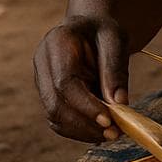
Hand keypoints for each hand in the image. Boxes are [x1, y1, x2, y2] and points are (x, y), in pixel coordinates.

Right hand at [33, 15, 129, 142]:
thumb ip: (115, 69)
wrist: (88, 28)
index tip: (109, 120)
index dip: (85, 105)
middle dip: (85, 124)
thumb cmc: (102, 31)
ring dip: (83, 131)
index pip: (65, 82)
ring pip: (55, 117)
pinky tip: (100, 131)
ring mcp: (42, 81)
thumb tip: (119, 103)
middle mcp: (42, 63)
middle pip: (55, 104)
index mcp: (57, 42)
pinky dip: (79, 130)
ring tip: (112, 134)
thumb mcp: (115, 39)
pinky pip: (59, 120)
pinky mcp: (48, 95)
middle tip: (114, 134)